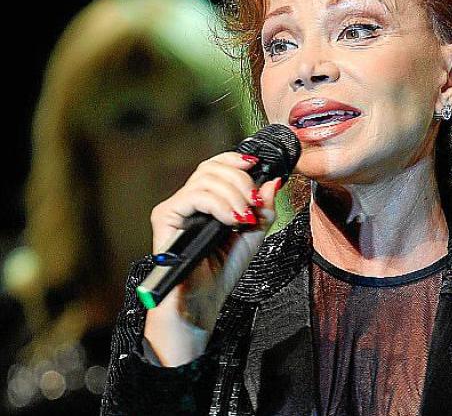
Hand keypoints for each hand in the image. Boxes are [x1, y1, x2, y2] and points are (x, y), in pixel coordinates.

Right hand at [143, 152, 279, 365]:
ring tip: (244, 217)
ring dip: (234, 194)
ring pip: (205, 178)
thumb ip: (263, 208)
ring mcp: (175, 208)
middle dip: (241, 180)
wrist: (201, 303)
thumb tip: (273, 181)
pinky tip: (232, 220)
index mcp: (206, 201)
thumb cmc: (221, 273)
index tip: (257, 165)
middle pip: (212, 168)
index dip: (235, 160)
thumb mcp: (253, 235)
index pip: (216, 166)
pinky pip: (195, 196)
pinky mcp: (165, 217)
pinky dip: (219, 204)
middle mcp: (188, 201)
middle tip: (253, 203)